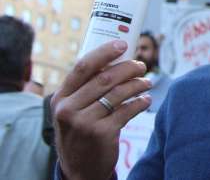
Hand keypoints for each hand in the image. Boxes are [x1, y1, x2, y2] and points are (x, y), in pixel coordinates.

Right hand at [51, 40, 151, 179]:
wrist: (79, 169)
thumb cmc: (80, 131)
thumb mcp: (72, 110)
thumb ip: (85, 89)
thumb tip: (115, 59)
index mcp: (60, 98)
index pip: (82, 67)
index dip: (104, 52)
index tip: (123, 44)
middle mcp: (68, 109)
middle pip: (105, 78)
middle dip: (128, 68)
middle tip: (141, 66)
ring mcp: (84, 122)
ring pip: (118, 93)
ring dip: (137, 84)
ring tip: (147, 83)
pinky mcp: (102, 134)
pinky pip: (127, 110)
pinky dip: (140, 102)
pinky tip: (146, 100)